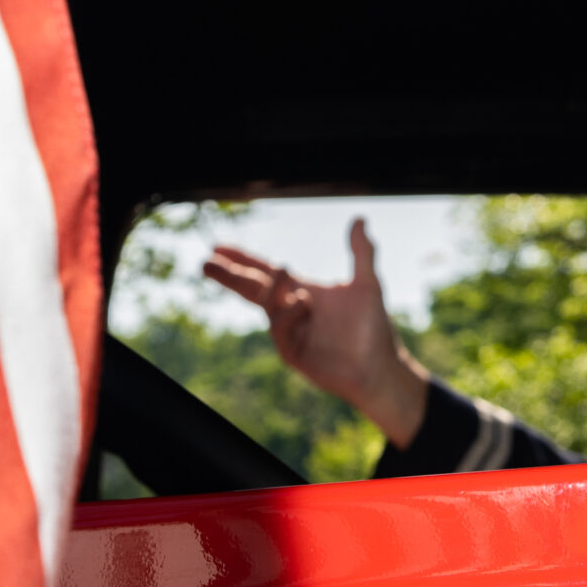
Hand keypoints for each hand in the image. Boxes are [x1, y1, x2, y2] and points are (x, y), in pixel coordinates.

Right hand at [203, 220, 431, 446]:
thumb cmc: (373, 327)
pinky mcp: (292, 354)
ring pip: (269, 306)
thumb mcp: (368, 284)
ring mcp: (289, 333)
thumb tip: (360, 219)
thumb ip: (362, 252)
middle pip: (252, 288)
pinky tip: (303, 303)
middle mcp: (291, 310)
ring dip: (275, 288)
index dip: (241, 259)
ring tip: (291, 276)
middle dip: (230, 275)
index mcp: (302, 291)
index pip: (264, 271)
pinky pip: (279, 331)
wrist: (380, 367)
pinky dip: (287, 315)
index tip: (218, 247)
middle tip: (207, 262)